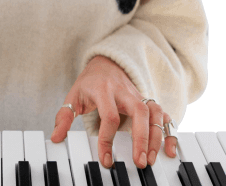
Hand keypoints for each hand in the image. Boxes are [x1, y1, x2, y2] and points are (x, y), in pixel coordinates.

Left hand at [51, 56, 176, 168]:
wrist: (105, 63)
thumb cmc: (90, 83)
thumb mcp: (74, 96)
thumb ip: (64, 116)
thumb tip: (56, 137)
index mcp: (104, 90)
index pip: (110, 115)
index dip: (108, 139)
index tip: (106, 160)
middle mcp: (124, 92)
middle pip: (138, 111)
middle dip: (141, 137)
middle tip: (139, 161)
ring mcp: (138, 95)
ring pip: (154, 112)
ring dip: (156, 136)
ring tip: (150, 159)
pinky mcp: (147, 101)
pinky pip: (164, 113)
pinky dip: (168, 130)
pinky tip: (169, 149)